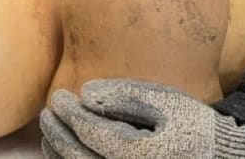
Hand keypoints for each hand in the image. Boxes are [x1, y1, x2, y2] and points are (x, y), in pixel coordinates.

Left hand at [39, 79, 244, 158]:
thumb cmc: (197, 127)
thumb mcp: (167, 103)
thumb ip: (126, 96)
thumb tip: (85, 93)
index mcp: (139, 156)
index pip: (89, 133)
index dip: (68, 113)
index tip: (57, 96)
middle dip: (58, 134)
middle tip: (47, 113)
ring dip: (60, 155)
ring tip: (49, 133)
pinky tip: (66, 155)